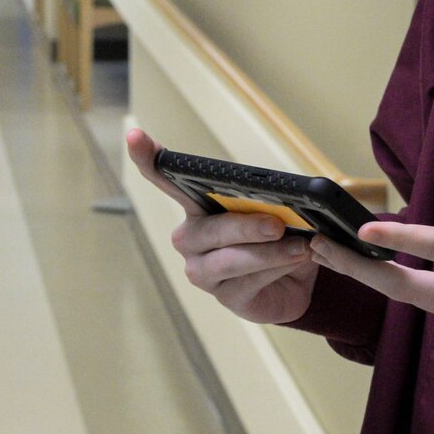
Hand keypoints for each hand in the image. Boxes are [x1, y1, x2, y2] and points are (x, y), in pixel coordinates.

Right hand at [125, 127, 319, 324]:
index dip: (148, 159)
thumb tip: (289, 192)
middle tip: (277, 224)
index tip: (134, 136)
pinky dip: (275, 270)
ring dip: (267, 253)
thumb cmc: (281, 236)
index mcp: (197, 205)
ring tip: (299, 247)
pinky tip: (295, 262)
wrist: (298, 280)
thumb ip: (274, 197)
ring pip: (228, 261)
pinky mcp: (224, 298)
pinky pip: (247, 283)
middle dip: (246, 226)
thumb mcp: (280, 208)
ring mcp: (202, 271)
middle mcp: (190, 238)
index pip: (166, 179)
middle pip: (209, 230)